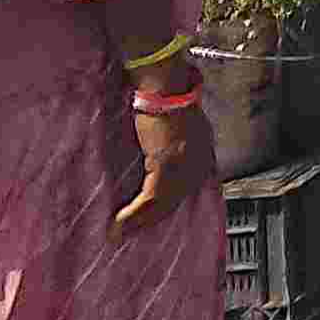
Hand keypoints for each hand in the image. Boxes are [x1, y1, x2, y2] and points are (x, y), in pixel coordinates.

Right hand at [113, 87, 215, 235]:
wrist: (164, 85)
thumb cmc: (164, 99)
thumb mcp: (170, 128)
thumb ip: (167, 146)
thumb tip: (151, 160)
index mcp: (200, 152)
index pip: (185, 189)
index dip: (166, 206)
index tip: (150, 220)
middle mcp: (198, 162)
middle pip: (175, 202)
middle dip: (151, 220)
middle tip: (130, 234)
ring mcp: (184, 165)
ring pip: (162, 205)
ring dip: (138, 223)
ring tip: (118, 234)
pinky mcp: (167, 165)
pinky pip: (151, 198)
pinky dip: (133, 215)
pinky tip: (118, 225)